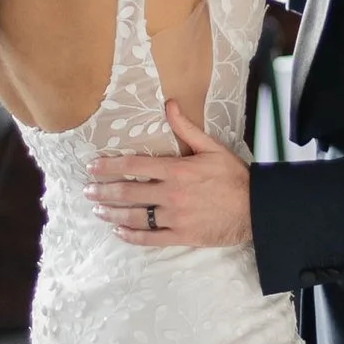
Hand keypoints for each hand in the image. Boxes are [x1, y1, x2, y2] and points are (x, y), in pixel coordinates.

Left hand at [89, 100, 252, 248]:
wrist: (256, 209)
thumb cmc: (234, 177)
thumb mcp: (212, 147)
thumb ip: (186, 128)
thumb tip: (169, 104)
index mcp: (177, 170)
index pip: (135, 166)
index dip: (110, 166)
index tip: (93, 167)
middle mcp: (171, 194)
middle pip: (128, 193)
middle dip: (104, 191)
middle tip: (88, 191)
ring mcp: (174, 217)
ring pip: (135, 217)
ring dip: (112, 213)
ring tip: (98, 210)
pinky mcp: (181, 236)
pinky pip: (150, 238)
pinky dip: (131, 236)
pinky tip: (119, 231)